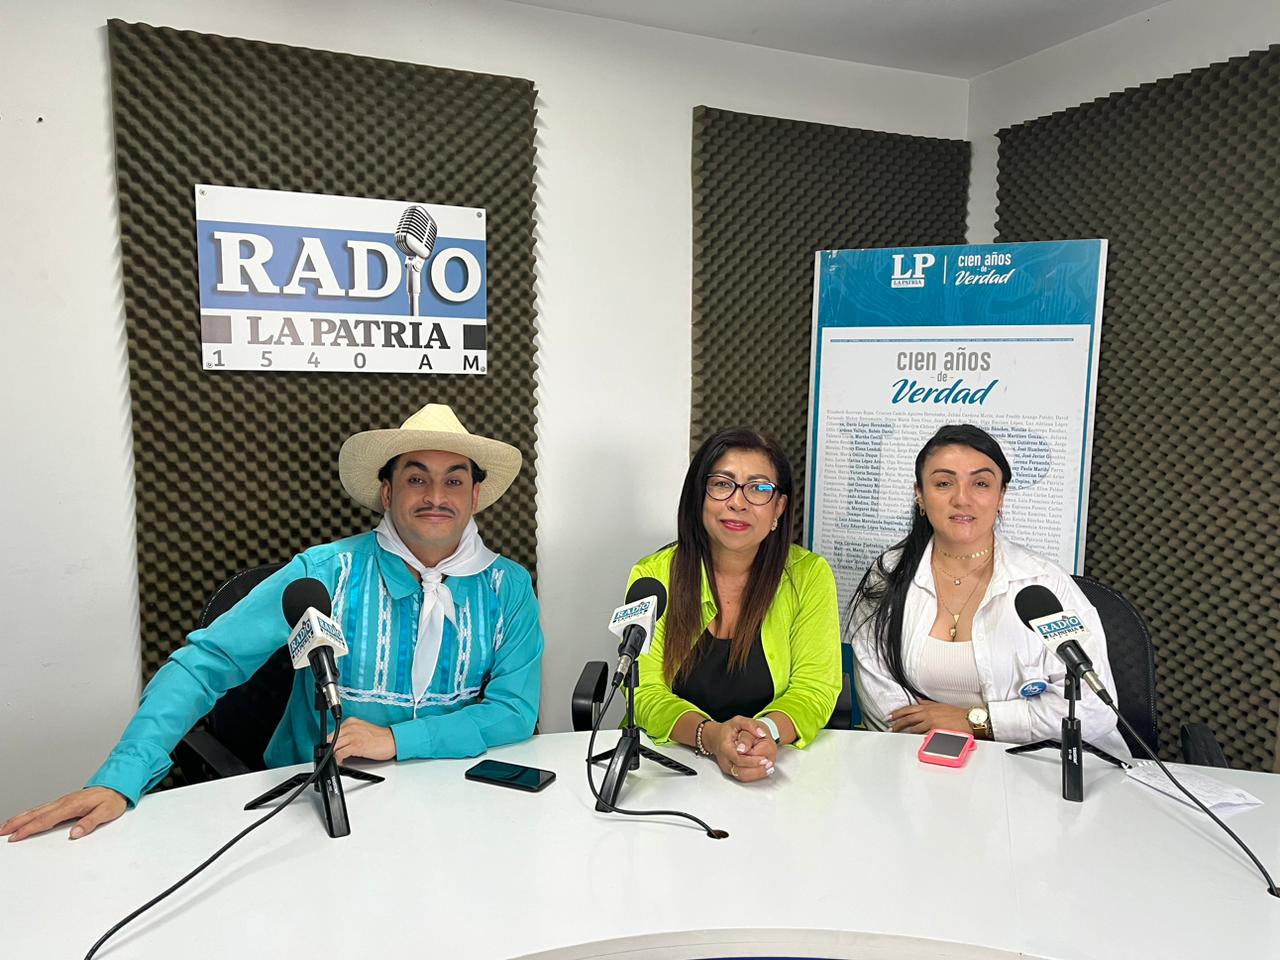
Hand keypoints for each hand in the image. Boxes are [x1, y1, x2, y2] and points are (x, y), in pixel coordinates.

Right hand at [1, 787, 127, 841]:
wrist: (118, 786)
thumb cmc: (112, 800)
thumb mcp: (106, 812)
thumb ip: (90, 823)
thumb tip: (75, 832)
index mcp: (72, 806)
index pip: (46, 820)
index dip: (30, 829)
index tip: (16, 837)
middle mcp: (64, 802)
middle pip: (36, 814)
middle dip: (17, 823)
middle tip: (2, 832)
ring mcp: (62, 801)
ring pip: (37, 810)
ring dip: (20, 818)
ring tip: (6, 826)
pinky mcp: (63, 802)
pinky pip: (42, 809)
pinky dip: (29, 814)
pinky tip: (24, 818)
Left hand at [327, 717, 396, 762]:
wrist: (392, 740)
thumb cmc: (379, 737)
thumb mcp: (362, 730)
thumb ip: (350, 733)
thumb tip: (339, 743)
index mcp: (351, 722)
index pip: (332, 732)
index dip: (329, 743)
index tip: (329, 750)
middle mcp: (351, 727)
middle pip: (331, 739)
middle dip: (329, 749)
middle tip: (330, 757)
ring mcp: (353, 736)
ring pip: (333, 746)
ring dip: (332, 755)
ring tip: (336, 760)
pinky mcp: (357, 745)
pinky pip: (340, 753)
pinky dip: (338, 759)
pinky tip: (341, 762)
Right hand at [709, 716, 774, 782]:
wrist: (716, 737)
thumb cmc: (727, 730)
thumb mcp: (738, 721)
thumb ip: (750, 725)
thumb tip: (761, 733)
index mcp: (725, 747)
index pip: (739, 759)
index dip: (752, 761)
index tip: (765, 759)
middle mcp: (725, 760)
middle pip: (740, 771)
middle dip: (757, 769)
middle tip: (769, 763)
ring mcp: (727, 767)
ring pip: (742, 776)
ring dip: (757, 774)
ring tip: (769, 768)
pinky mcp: (731, 771)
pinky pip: (742, 777)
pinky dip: (754, 775)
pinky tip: (764, 770)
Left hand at [887, 701, 970, 735]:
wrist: (969, 719)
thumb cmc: (957, 713)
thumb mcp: (940, 705)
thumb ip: (928, 704)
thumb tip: (919, 701)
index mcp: (928, 707)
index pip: (908, 709)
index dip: (898, 713)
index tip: (890, 716)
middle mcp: (928, 714)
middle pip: (908, 718)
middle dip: (897, 723)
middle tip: (890, 727)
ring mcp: (932, 723)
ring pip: (914, 728)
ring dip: (905, 731)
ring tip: (899, 734)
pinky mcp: (936, 731)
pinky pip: (924, 736)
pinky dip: (918, 738)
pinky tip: (913, 740)